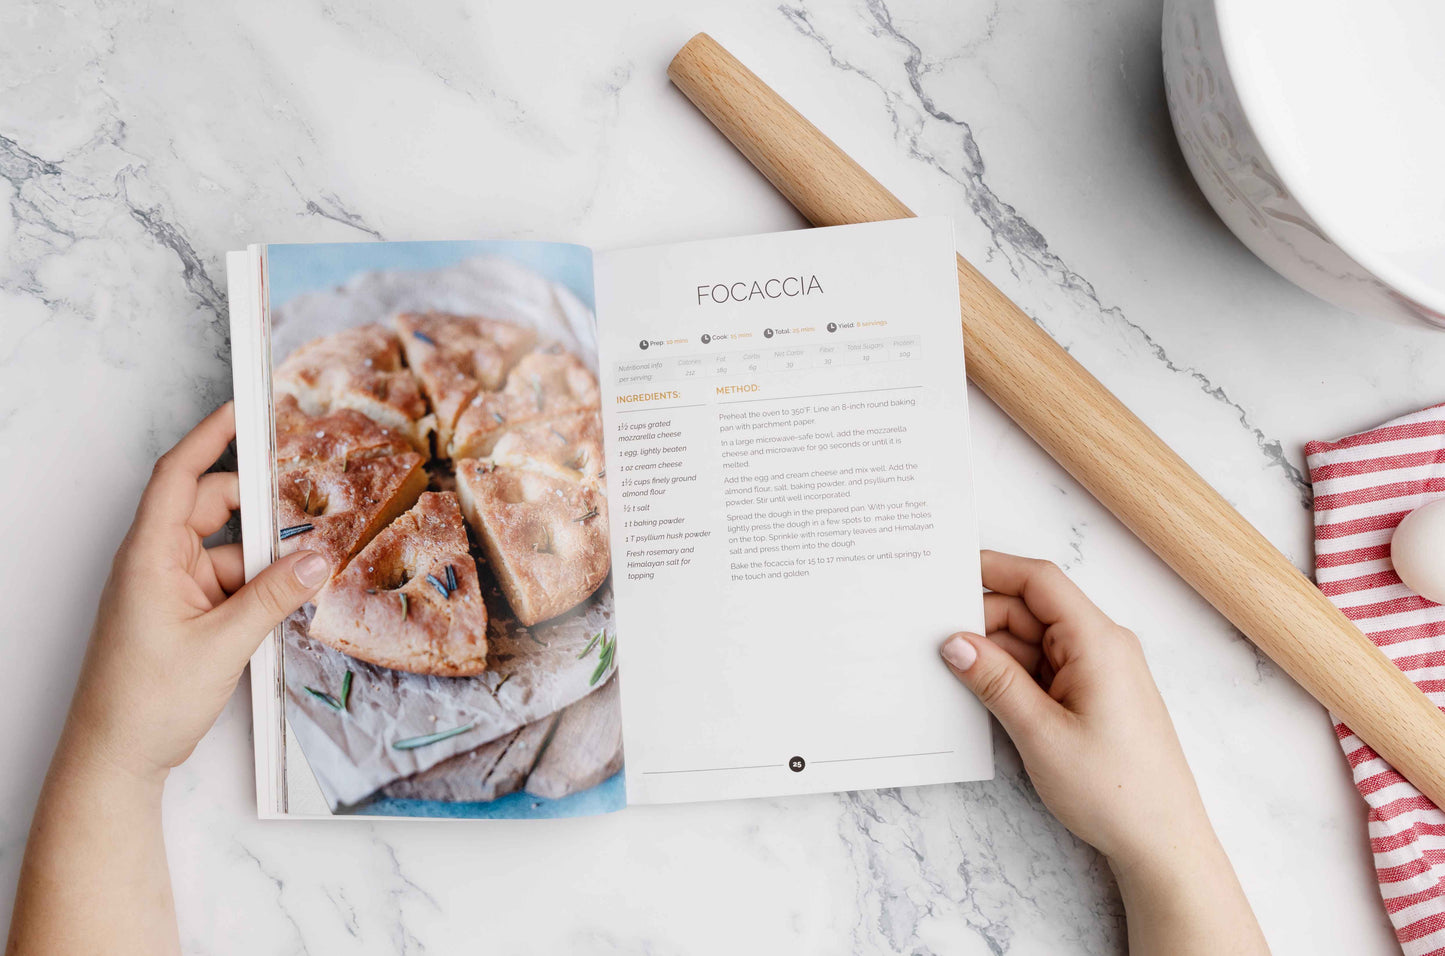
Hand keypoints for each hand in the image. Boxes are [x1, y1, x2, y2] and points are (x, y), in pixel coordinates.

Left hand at [64, 402, 329, 781]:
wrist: (115, 761)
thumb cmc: (142, 703)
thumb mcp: (222, 645)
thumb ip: (274, 596)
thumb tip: (316, 559)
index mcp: (149, 556)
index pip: (179, 475)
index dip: (211, 437)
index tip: (242, 410)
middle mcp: (156, 565)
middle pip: (213, 511)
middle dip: (260, 515)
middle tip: (307, 521)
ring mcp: (168, 591)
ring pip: (228, 552)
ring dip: (264, 565)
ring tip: (300, 588)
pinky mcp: (183, 616)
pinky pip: (228, 585)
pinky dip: (257, 593)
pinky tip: (280, 615)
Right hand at [941, 551, 1266, 953]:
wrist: (1163, 844)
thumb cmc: (1116, 790)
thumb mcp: (1040, 733)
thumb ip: (994, 680)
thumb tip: (954, 641)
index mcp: (1097, 641)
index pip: (1039, 581)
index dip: (992, 569)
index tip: (947, 572)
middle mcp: (1102, 647)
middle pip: (1031, 610)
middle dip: (982, 619)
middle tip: (931, 635)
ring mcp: (1099, 672)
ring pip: (1033, 641)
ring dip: (994, 652)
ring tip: (948, 668)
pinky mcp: (1093, 697)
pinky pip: (1044, 669)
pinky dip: (1011, 675)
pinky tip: (980, 691)